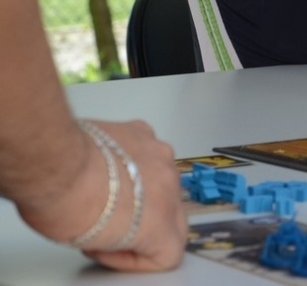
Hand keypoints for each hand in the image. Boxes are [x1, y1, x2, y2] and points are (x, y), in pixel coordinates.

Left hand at [18, 120, 186, 271]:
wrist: (53, 163)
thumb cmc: (65, 205)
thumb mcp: (91, 243)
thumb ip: (117, 239)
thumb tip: (109, 231)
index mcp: (160, 222)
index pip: (168, 251)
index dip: (135, 257)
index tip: (110, 250)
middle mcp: (168, 187)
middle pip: (169, 213)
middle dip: (143, 222)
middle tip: (108, 226)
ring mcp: (159, 156)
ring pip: (159, 179)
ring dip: (139, 188)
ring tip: (103, 190)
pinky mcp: (143, 133)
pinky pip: (146, 151)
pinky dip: (129, 159)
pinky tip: (104, 164)